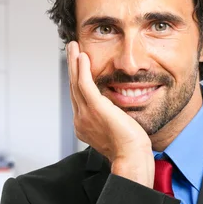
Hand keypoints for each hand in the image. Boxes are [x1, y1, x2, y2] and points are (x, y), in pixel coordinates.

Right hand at [66, 41, 153, 187]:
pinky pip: (85, 84)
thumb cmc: (129, 148)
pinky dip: (82, 69)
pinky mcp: (95, 108)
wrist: (131, 156)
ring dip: (74, 62)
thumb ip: (110, 117)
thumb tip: (114, 110)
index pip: (78, 96)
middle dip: (72, 66)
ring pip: (76, 82)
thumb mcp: (115, 128)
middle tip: (71, 49)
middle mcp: (81, 118)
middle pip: (73, 87)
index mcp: (84, 124)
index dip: (77, 78)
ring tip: (73, 47)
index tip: (78, 64)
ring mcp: (86, 114)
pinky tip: (82, 57)